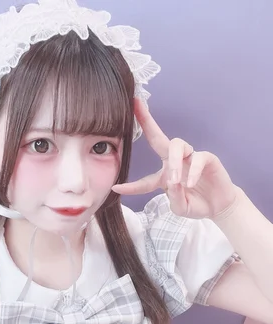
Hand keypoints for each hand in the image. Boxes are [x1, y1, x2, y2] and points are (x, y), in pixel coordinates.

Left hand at [113, 99, 237, 219]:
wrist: (219, 207)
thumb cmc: (197, 204)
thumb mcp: (180, 207)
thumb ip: (174, 199)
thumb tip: (172, 183)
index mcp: (163, 175)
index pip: (144, 180)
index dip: (131, 186)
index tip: (116, 188)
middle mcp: (175, 162)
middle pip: (157, 138)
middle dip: (146, 121)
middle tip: (136, 106)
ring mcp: (191, 157)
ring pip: (176, 145)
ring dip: (173, 162)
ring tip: (175, 181)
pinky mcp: (207, 158)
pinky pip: (198, 158)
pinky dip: (193, 171)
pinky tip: (190, 184)